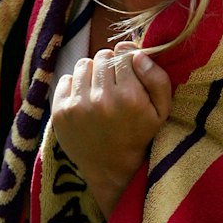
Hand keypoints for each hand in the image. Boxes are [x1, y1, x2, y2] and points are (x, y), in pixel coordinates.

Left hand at [51, 42, 171, 217]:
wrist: (109, 168)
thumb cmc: (139, 136)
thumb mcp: (161, 112)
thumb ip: (157, 79)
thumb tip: (137, 54)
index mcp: (129, 97)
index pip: (124, 54)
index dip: (127, 61)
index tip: (128, 73)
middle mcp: (101, 100)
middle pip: (102, 56)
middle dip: (110, 66)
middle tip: (114, 84)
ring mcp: (78, 105)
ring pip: (84, 64)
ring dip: (92, 73)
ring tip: (99, 91)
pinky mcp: (60, 111)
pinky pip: (66, 79)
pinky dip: (75, 86)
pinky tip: (85, 101)